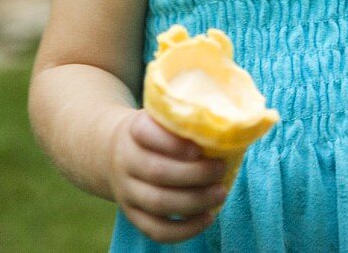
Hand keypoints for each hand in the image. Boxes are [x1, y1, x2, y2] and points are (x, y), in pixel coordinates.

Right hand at [108, 109, 228, 242]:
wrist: (115, 152)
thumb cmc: (156, 132)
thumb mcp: (162, 118)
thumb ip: (186, 120)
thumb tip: (231, 125)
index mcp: (134, 130)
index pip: (145, 133)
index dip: (173, 143)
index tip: (199, 148)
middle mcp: (126, 160)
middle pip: (157, 172)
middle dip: (195, 174)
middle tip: (221, 170)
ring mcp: (126, 191)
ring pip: (158, 203)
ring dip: (194, 202)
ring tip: (220, 193)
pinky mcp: (132, 215)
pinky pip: (156, 230)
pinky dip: (185, 229)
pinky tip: (207, 218)